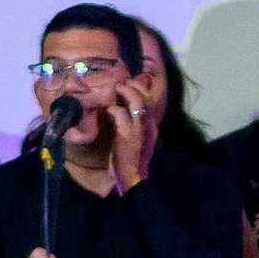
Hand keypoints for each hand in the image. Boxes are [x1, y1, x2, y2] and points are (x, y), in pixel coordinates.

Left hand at [107, 77, 157, 192]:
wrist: (131, 174)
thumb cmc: (129, 156)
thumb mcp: (134, 136)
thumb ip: (130, 121)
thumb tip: (120, 106)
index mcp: (149, 123)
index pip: (150, 99)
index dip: (140, 87)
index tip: (129, 83)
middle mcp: (147, 123)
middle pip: (145, 97)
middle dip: (133, 86)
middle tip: (121, 84)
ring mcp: (138, 128)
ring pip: (137, 102)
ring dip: (126, 92)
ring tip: (117, 88)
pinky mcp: (128, 134)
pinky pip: (121, 114)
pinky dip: (114, 109)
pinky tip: (109, 110)